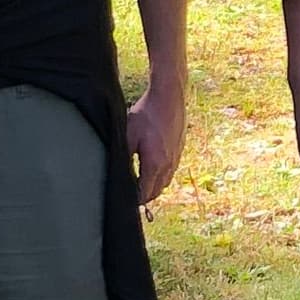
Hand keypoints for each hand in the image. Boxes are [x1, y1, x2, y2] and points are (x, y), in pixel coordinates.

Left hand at [125, 80, 186, 205]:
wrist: (169, 97)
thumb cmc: (146, 114)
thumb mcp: (127, 134)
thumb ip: (124, 157)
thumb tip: (120, 173)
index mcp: (154, 164)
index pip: (144, 193)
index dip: (135, 200)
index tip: (126, 202)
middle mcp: (168, 165)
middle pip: (156, 191)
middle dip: (144, 196)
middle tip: (131, 196)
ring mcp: (176, 158)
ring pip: (165, 182)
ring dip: (153, 186)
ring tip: (141, 184)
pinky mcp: (179, 150)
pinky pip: (170, 171)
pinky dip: (161, 175)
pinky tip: (152, 168)